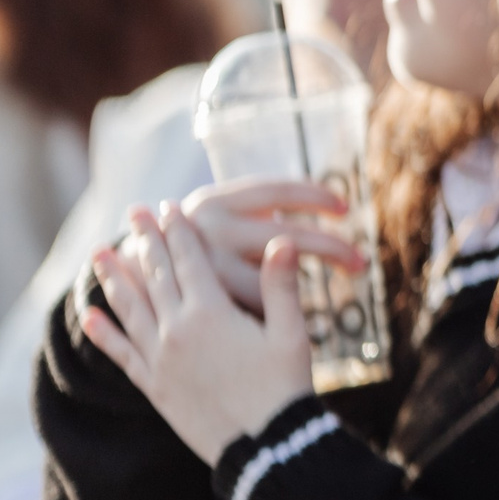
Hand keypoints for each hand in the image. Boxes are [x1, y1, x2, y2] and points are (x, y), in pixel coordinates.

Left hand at [84, 208, 317, 463]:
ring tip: (100, 254)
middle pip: (155, 277)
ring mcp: (161, 359)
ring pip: (130, 309)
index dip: (178, 232)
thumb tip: (283, 240)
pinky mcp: (154, 385)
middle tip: (133, 214)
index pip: (189, 261)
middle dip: (144, 242)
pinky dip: (103, 333)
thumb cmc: (283, 387)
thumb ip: (282, 285)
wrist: (263, 445)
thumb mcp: (292, 333)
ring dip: (113, 279)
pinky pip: (121, 353)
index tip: (168, 207)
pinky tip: (90, 316)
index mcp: (211, 313)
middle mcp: (177, 330)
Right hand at [165, 179, 364, 314]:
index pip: (278, 190)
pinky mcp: (208, 304)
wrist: (136, 279)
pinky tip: (312, 310)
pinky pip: (258, 306)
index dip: (316, 195)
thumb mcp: (221, 215)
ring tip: (353, 270)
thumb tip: (330, 201)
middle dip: (331, 246)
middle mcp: (209, 232)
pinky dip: (284, 306)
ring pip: (276, 276)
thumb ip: (262, 210)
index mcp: (215, 203)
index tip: (346, 207)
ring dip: (317, 272)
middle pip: (288, 236)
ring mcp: (206, 271)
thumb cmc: (198, 242)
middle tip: (362, 259)